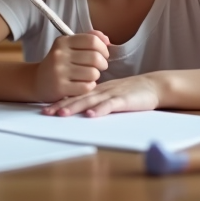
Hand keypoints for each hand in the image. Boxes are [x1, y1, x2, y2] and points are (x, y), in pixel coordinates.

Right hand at [33, 31, 110, 102]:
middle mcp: (60, 54)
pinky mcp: (60, 87)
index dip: (103, 48)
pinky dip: (89, 86)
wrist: (37, 81)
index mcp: (63, 41)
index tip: (103, 54)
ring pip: (93, 73)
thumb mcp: (69, 46)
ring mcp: (59, 71)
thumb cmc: (59, 63)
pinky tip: (84, 84)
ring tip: (90, 76)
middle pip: (95, 57)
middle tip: (99, 67)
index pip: (92, 40)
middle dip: (103, 64)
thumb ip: (88, 38)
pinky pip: (86, 87)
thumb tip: (107, 40)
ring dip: (96, 76)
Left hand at [43, 73, 160, 116]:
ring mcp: (112, 95)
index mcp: (98, 90)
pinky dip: (100, 110)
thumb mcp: (112, 95)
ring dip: (75, 107)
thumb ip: (99, 100)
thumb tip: (83, 110)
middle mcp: (101, 91)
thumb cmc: (133, 92)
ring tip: (61, 114)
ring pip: (90, 101)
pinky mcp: (124, 100)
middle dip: (61, 106)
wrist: (154, 86)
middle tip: (45, 113)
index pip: (75, 95)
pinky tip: (91, 115)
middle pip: (78, 98)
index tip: (45, 109)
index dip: (60, 102)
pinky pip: (110, 105)